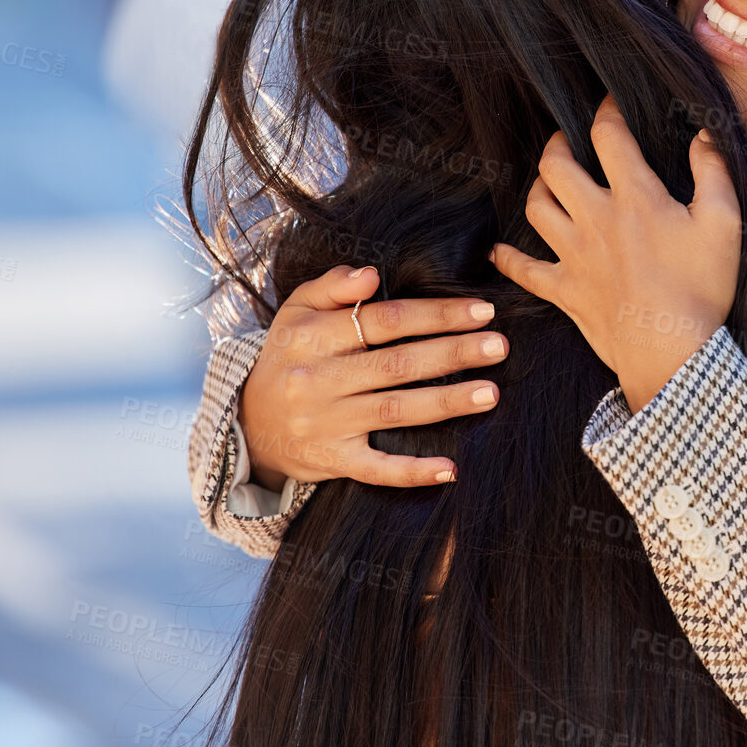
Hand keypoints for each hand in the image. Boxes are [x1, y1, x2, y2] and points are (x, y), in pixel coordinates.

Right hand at [238, 264, 507, 490]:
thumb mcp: (297, 311)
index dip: (435, 314)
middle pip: (397, 363)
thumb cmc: (289, 355)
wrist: (247, 422)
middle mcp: (318, 379)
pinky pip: (375, 468)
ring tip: (491, 393)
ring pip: (394, 411)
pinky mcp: (330, 460)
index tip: (481, 311)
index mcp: (312, 336)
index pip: (384, 320)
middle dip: (453, 354)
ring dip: (446, 402)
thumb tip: (371, 274)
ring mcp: (325, 423)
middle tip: (499, 346)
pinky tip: (450, 469)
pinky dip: (411, 472)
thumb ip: (332, 286)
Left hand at [489, 96, 740, 411]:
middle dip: (557, 143)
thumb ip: (713, 173)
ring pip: (536, 208)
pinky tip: (498, 252)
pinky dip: (508, 260)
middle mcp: (595, 219)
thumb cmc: (701, 289)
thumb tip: (703, 135)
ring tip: (547, 182)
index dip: (606, 110)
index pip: (608, 136)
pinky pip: (524, 271)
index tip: (609, 101)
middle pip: (556, 166)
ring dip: (538, 188)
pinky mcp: (564, 290)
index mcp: (634, 197)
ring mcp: (574, 256)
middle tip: (565, 138)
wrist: (672, 353)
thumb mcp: (723, 224)